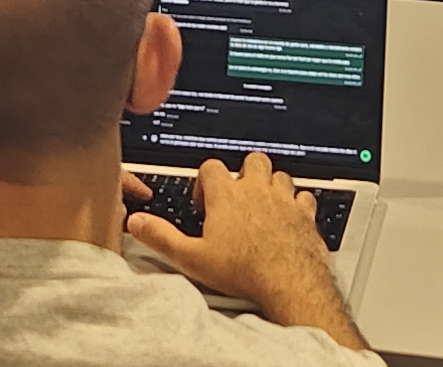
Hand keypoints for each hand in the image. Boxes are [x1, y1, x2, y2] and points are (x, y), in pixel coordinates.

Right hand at [127, 154, 347, 328]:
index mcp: (226, 196)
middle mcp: (256, 190)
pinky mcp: (305, 214)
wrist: (288, 282)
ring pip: (279, 174)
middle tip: (236, 197)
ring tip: (262, 205)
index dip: (205, 180)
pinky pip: (304, 196)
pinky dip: (297, 203)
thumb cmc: (243, 271)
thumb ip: (162, 237)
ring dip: (271, 185)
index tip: (205, 202)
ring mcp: (283, 200)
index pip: (211, 166)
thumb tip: (137, 223)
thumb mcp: (192, 257)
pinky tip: (291, 217)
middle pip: (251, 161)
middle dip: (243, 173)